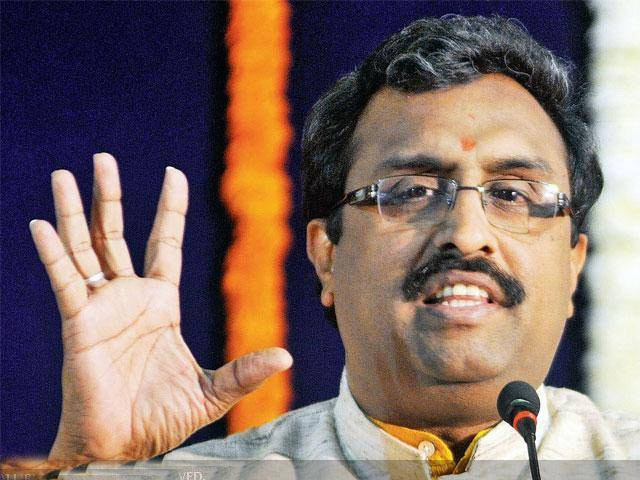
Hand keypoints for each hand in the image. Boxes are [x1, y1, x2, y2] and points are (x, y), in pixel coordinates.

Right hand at [27, 153, 291, 467]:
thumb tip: (287, 356)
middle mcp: (130, 297)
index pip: (166, 243)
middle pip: (118, 233)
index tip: (172, 172)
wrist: (123, 447)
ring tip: (66, 175)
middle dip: (111, 196)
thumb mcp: (213, 392)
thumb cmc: (162, 420)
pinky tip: (41, 225)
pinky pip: (64, 281)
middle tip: (102, 158)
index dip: (169, 209)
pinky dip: (53, 253)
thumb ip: (245, 371)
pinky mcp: (79, 324)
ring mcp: (102, 307)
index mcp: (162, 303)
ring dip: (75, 212)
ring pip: (86, 247)